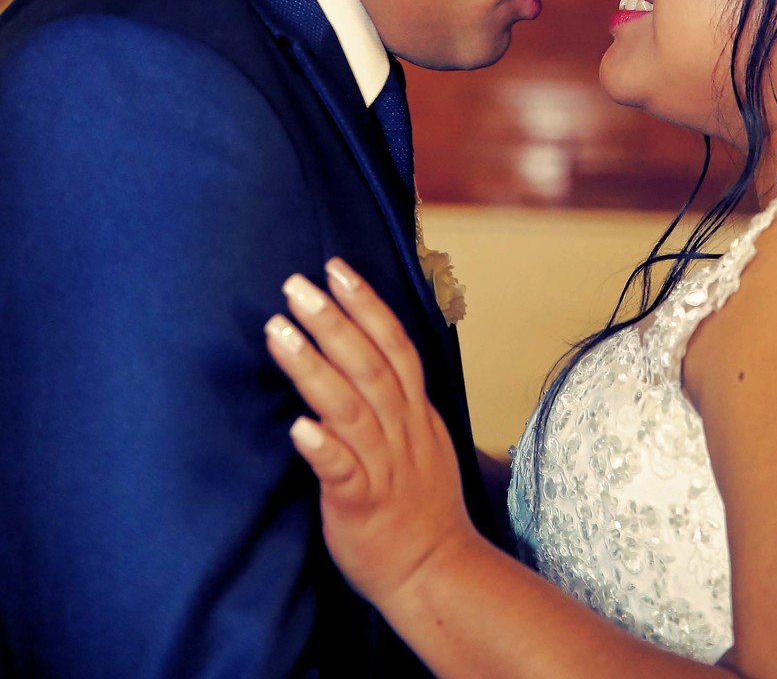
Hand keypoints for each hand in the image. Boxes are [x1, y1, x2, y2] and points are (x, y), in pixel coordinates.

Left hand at [265, 259, 477, 614]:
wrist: (435, 571)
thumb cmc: (418, 503)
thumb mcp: (422, 437)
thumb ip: (396, 398)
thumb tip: (366, 353)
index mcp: (414, 411)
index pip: (393, 343)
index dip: (365, 303)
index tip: (334, 268)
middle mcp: (401, 430)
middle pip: (369, 364)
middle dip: (331, 321)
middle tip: (295, 286)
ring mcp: (383, 467)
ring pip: (351, 408)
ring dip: (313, 368)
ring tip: (278, 333)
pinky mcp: (362, 506)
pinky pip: (343, 472)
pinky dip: (323, 447)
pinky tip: (297, 426)